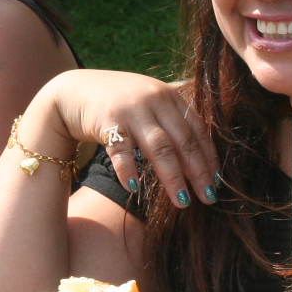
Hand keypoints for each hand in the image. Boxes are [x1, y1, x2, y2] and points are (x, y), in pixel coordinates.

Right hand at [36, 69, 218, 207]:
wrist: (74, 91)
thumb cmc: (117, 103)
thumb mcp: (148, 104)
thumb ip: (170, 121)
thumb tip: (198, 157)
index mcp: (169, 97)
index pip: (197, 129)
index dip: (208, 157)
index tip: (217, 182)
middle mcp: (154, 100)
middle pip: (183, 141)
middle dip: (198, 172)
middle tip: (208, 198)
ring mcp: (131, 110)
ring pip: (159, 147)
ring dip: (172, 177)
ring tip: (181, 201)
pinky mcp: (107, 121)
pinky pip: (121, 151)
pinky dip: (128, 171)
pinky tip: (134, 189)